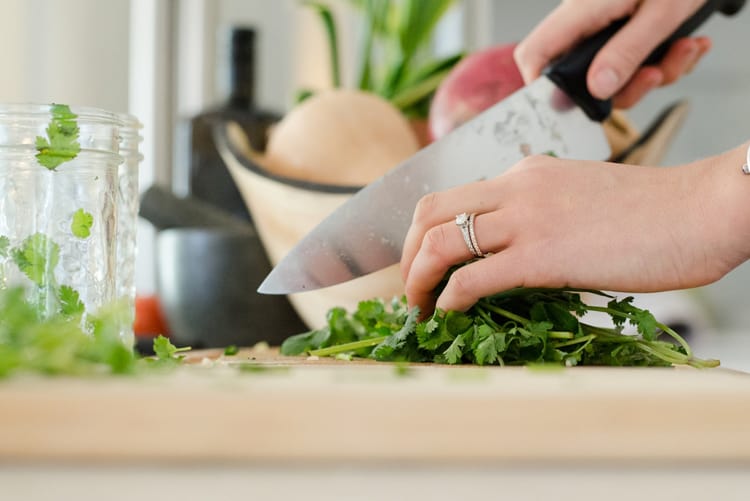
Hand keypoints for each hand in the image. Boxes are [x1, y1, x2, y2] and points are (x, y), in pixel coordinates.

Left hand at [400, 145, 749, 314]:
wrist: (701, 210)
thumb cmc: (652, 213)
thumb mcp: (580, 197)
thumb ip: (540, 215)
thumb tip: (511, 254)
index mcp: (524, 173)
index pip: (452, 196)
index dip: (424, 232)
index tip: (423, 264)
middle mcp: (516, 187)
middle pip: (429, 211)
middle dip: (406, 254)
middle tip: (410, 288)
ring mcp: (526, 219)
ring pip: (440, 242)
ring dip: (417, 280)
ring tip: (418, 308)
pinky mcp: (542, 255)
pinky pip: (473, 278)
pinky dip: (448, 299)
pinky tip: (449, 314)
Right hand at [514, 0, 710, 107]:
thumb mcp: (661, 12)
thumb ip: (627, 51)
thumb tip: (597, 88)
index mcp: (581, 11)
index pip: (535, 53)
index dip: (541, 86)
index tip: (571, 106)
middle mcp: (587, 21)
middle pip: (582, 77)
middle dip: (627, 87)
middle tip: (656, 73)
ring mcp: (606, 27)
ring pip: (616, 75)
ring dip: (656, 72)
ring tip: (685, 48)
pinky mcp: (626, 29)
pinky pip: (637, 63)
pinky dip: (667, 61)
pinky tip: (688, 43)